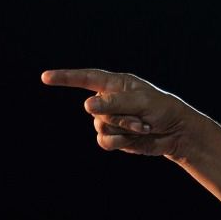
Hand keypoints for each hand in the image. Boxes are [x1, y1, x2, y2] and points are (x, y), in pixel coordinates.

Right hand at [41, 69, 197, 156]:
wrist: (175, 133)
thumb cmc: (163, 110)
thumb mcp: (142, 102)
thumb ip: (114, 103)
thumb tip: (86, 105)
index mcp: (116, 84)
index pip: (86, 78)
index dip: (65, 78)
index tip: (45, 77)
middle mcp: (109, 99)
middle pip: (96, 110)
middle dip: (121, 117)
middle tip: (142, 118)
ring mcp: (109, 118)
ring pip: (100, 126)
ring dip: (124, 130)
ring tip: (143, 127)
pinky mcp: (113, 136)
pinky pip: (104, 141)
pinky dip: (120, 141)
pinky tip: (136, 138)